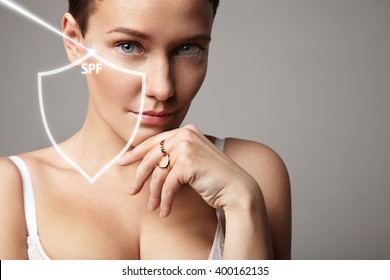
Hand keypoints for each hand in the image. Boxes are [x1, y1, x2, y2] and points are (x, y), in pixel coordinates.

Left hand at [117, 125, 258, 217]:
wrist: (236, 189)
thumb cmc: (214, 178)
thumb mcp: (191, 161)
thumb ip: (173, 156)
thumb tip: (147, 162)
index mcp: (186, 130)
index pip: (154, 141)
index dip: (136, 152)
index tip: (122, 162)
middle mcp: (186, 135)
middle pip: (151, 156)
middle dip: (139, 176)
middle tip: (131, 191)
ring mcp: (187, 147)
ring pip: (158, 173)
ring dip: (153, 194)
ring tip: (152, 207)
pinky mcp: (188, 163)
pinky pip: (168, 185)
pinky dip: (165, 200)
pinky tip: (165, 211)